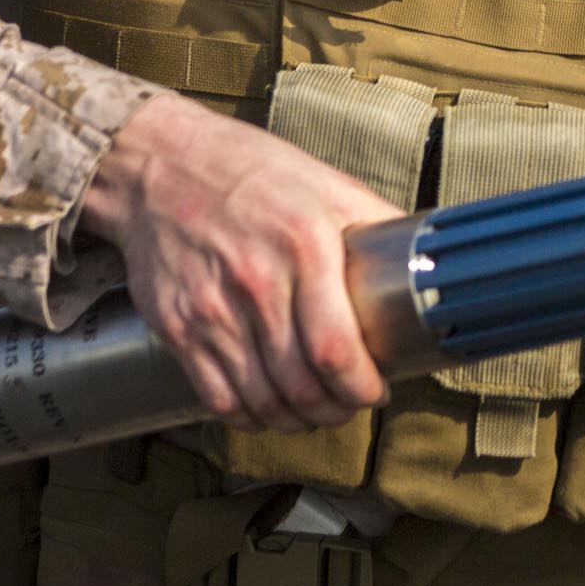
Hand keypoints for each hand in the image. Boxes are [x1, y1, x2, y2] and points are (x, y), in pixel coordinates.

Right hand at [78, 92, 400, 434]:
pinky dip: (248, 416)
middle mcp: (256, 284)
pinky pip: (218, 397)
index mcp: (305, 247)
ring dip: (296, 420)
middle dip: (335, 410)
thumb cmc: (252, 172)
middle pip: (301, 386)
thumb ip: (376, 222)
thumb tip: (424, 255)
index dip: (361, 387)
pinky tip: (266, 407)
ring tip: (314, 411)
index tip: (376, 390)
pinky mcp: (176, 326)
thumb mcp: (327, 183)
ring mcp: (211, 310)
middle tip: (348, 404)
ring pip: (262, 400)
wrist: (160, 165)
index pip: (336, 350)